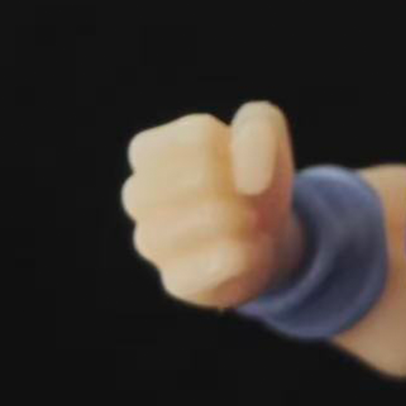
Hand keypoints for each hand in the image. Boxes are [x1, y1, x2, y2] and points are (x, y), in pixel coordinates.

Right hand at [121, 102, 298, 308]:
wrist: (266, 235)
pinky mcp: (174, 280)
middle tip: (246, 194)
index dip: (237, 147)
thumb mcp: (265, 133)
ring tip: (249, 220)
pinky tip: (249, 248)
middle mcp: (139, 195)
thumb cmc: (252, 175)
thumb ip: (258, 124)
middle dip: (236, 183)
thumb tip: (246, 174)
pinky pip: (209, 267)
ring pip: (203, 219)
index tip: (242, 160)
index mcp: (152, 151)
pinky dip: (244, 254)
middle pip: (198, 175)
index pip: (198, 135)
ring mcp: (150, 241)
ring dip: (241, 217)